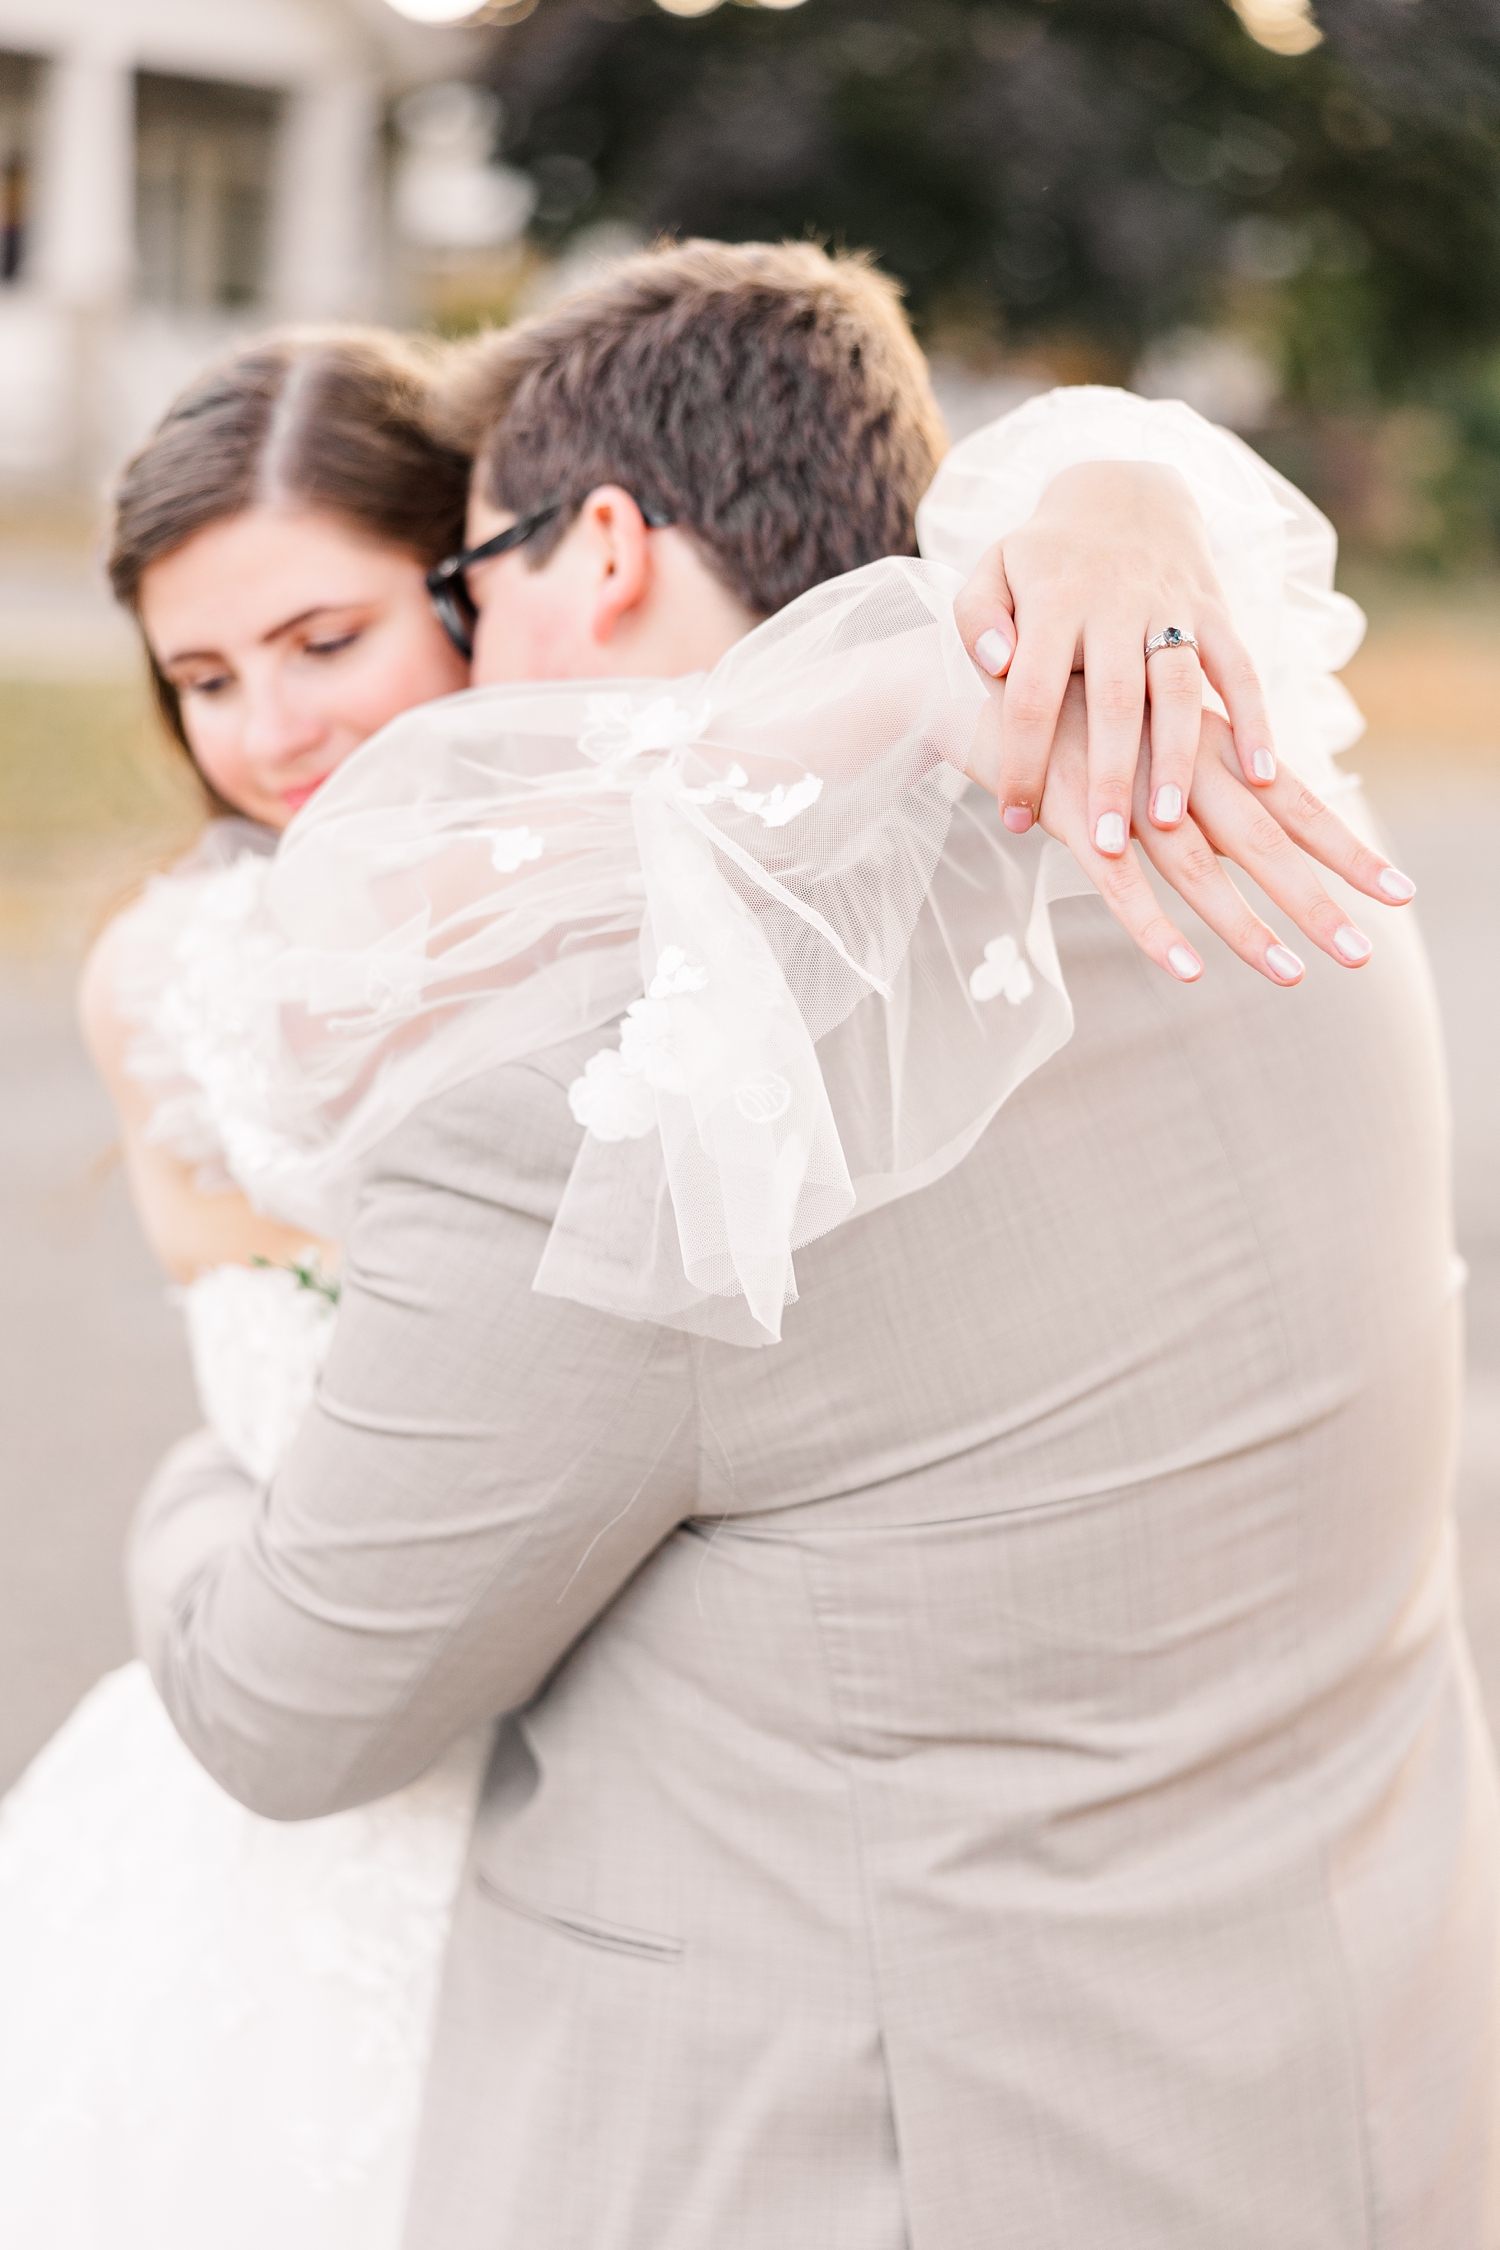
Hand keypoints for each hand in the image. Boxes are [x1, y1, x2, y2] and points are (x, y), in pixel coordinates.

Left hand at [952, 461, 1276, 860]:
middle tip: (1104, 843)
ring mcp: (1170, 608)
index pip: (1033, 692)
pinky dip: (1255, 717)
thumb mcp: (992, 570)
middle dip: (1109, 775)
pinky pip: (1241, 666)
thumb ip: (977, 617)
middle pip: (1114, 700)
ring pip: (1179, 689)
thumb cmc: (1045, 556)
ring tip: (1168, 822)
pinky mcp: (1215, 609)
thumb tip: (995, 665)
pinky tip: (1260, 775)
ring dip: (1176, 756)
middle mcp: (1115, 606)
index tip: (1015, 819)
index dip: (1024, 758)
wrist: (1123, 490)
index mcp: (1053, 602)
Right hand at [967, 677, 1417, 987]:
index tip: (1398, 891)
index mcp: (1204, 748)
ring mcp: (1127, 796)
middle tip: (1365, 953)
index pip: (1294, 802)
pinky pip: (1119, 885)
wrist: (976, 677)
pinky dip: (1153, 927)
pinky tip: (1188, 970)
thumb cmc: (1066, 707)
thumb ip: (1192, 776)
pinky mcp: (1073, 818)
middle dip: (1319, 899)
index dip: (1346, 849)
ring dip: (1248, 927)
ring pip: (1200, 872)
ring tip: (1294, 975)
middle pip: (1265, 843)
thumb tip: (1239, 825)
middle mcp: (1179, 769)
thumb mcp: (1145, 733)